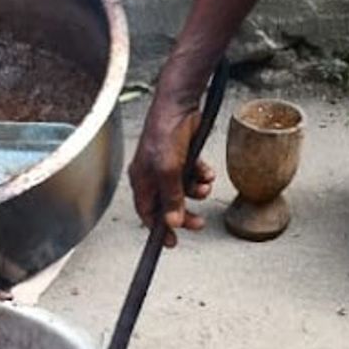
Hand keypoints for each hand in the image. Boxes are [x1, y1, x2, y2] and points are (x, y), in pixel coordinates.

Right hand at [129, 99, 216, 247]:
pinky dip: (202, 176)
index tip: (171, 242)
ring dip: (197, 191)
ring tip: (204, 186)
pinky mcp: (183, 157)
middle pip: (167, 205)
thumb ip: (171, 198)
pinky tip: (207, 172)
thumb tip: (172, 222)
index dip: (159, 228)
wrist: (179, 106)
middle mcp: (153, 175)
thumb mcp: (168, 171)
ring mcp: (168, 166)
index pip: (147, 212)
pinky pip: (194, 175)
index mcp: (141, 180)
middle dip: (184, 213)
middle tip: (198, 223)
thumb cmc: (165, 134)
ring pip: (184, 190)